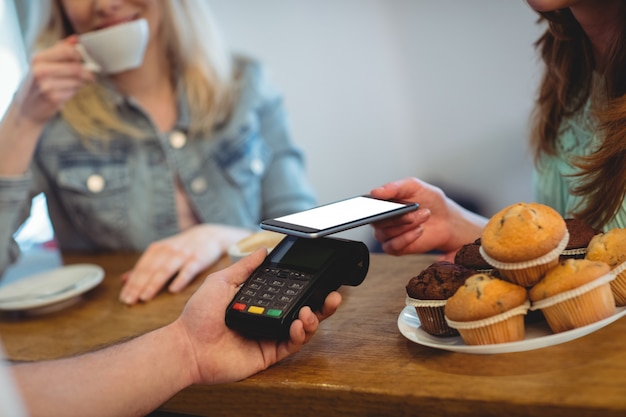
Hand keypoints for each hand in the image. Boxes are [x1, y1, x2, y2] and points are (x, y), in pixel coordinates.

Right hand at [13, 36, 94, 124]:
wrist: (28, 108)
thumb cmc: (39, 83)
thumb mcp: (44, 64)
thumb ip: (60, 50)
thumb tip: (75, 39)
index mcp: (38, 58)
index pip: (67, 50)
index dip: (80, 55)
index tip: (84, 59)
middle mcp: (40, 71)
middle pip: (76, 67)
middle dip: (87, 72)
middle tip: (90, 75)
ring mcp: (46, 85)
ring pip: (78, 80)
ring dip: (82, 82)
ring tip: (77, 83)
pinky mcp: (53, 98)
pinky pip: (75, 91)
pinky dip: (76, 90)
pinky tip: (69, 91)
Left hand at [119, 224, 251, 303]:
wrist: (210, 235)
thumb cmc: (183, 248)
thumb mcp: (162, 252)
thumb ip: (144, 267)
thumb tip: (123, 280)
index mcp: (157, 250)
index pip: (141, 268)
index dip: (131, 284)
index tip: (123, 299)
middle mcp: (168, 250)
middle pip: (150, 270)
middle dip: (138, 286)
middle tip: (129, 301)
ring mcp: (183, 254)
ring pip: (166, 270)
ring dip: (154, 284)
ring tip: (144, 298)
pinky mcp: (198, 259)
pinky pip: (188, 270)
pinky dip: (180, 279)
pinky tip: (173, 290)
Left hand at [173, 248, 341, 383]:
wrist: (188, 345)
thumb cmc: (199, 315)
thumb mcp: (222, 281)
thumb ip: (244, 267)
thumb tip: (262, 250)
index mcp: (259, 301)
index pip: (290, 292)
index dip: (307, 287)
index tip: (321, 278)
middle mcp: (268, 317)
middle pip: (303, 310)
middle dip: (322, 305)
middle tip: (334, 296)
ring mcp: (270, 336)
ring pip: (302, 329)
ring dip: (312, 319)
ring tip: (309, 312)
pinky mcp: (269, 354)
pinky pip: (291, 345)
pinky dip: (299, 335)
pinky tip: (297, 325)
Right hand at [369, 177, 486, 255]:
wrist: (446, 219)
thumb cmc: (429, 201)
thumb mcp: (414, 187)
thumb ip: (395, 187)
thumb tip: (375, 192)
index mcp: (381, 202)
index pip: (368, 204)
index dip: (372, 206)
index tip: (382, 206)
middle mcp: (381, 219)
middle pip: (377, 221)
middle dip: (397, 216)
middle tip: (414, 210)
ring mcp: (387, 234)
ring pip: (386, 233)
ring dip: (406, 225)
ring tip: (423, 217)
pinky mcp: (395, 247)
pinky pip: (393, 246)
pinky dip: (406, 238)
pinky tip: (418, 230)